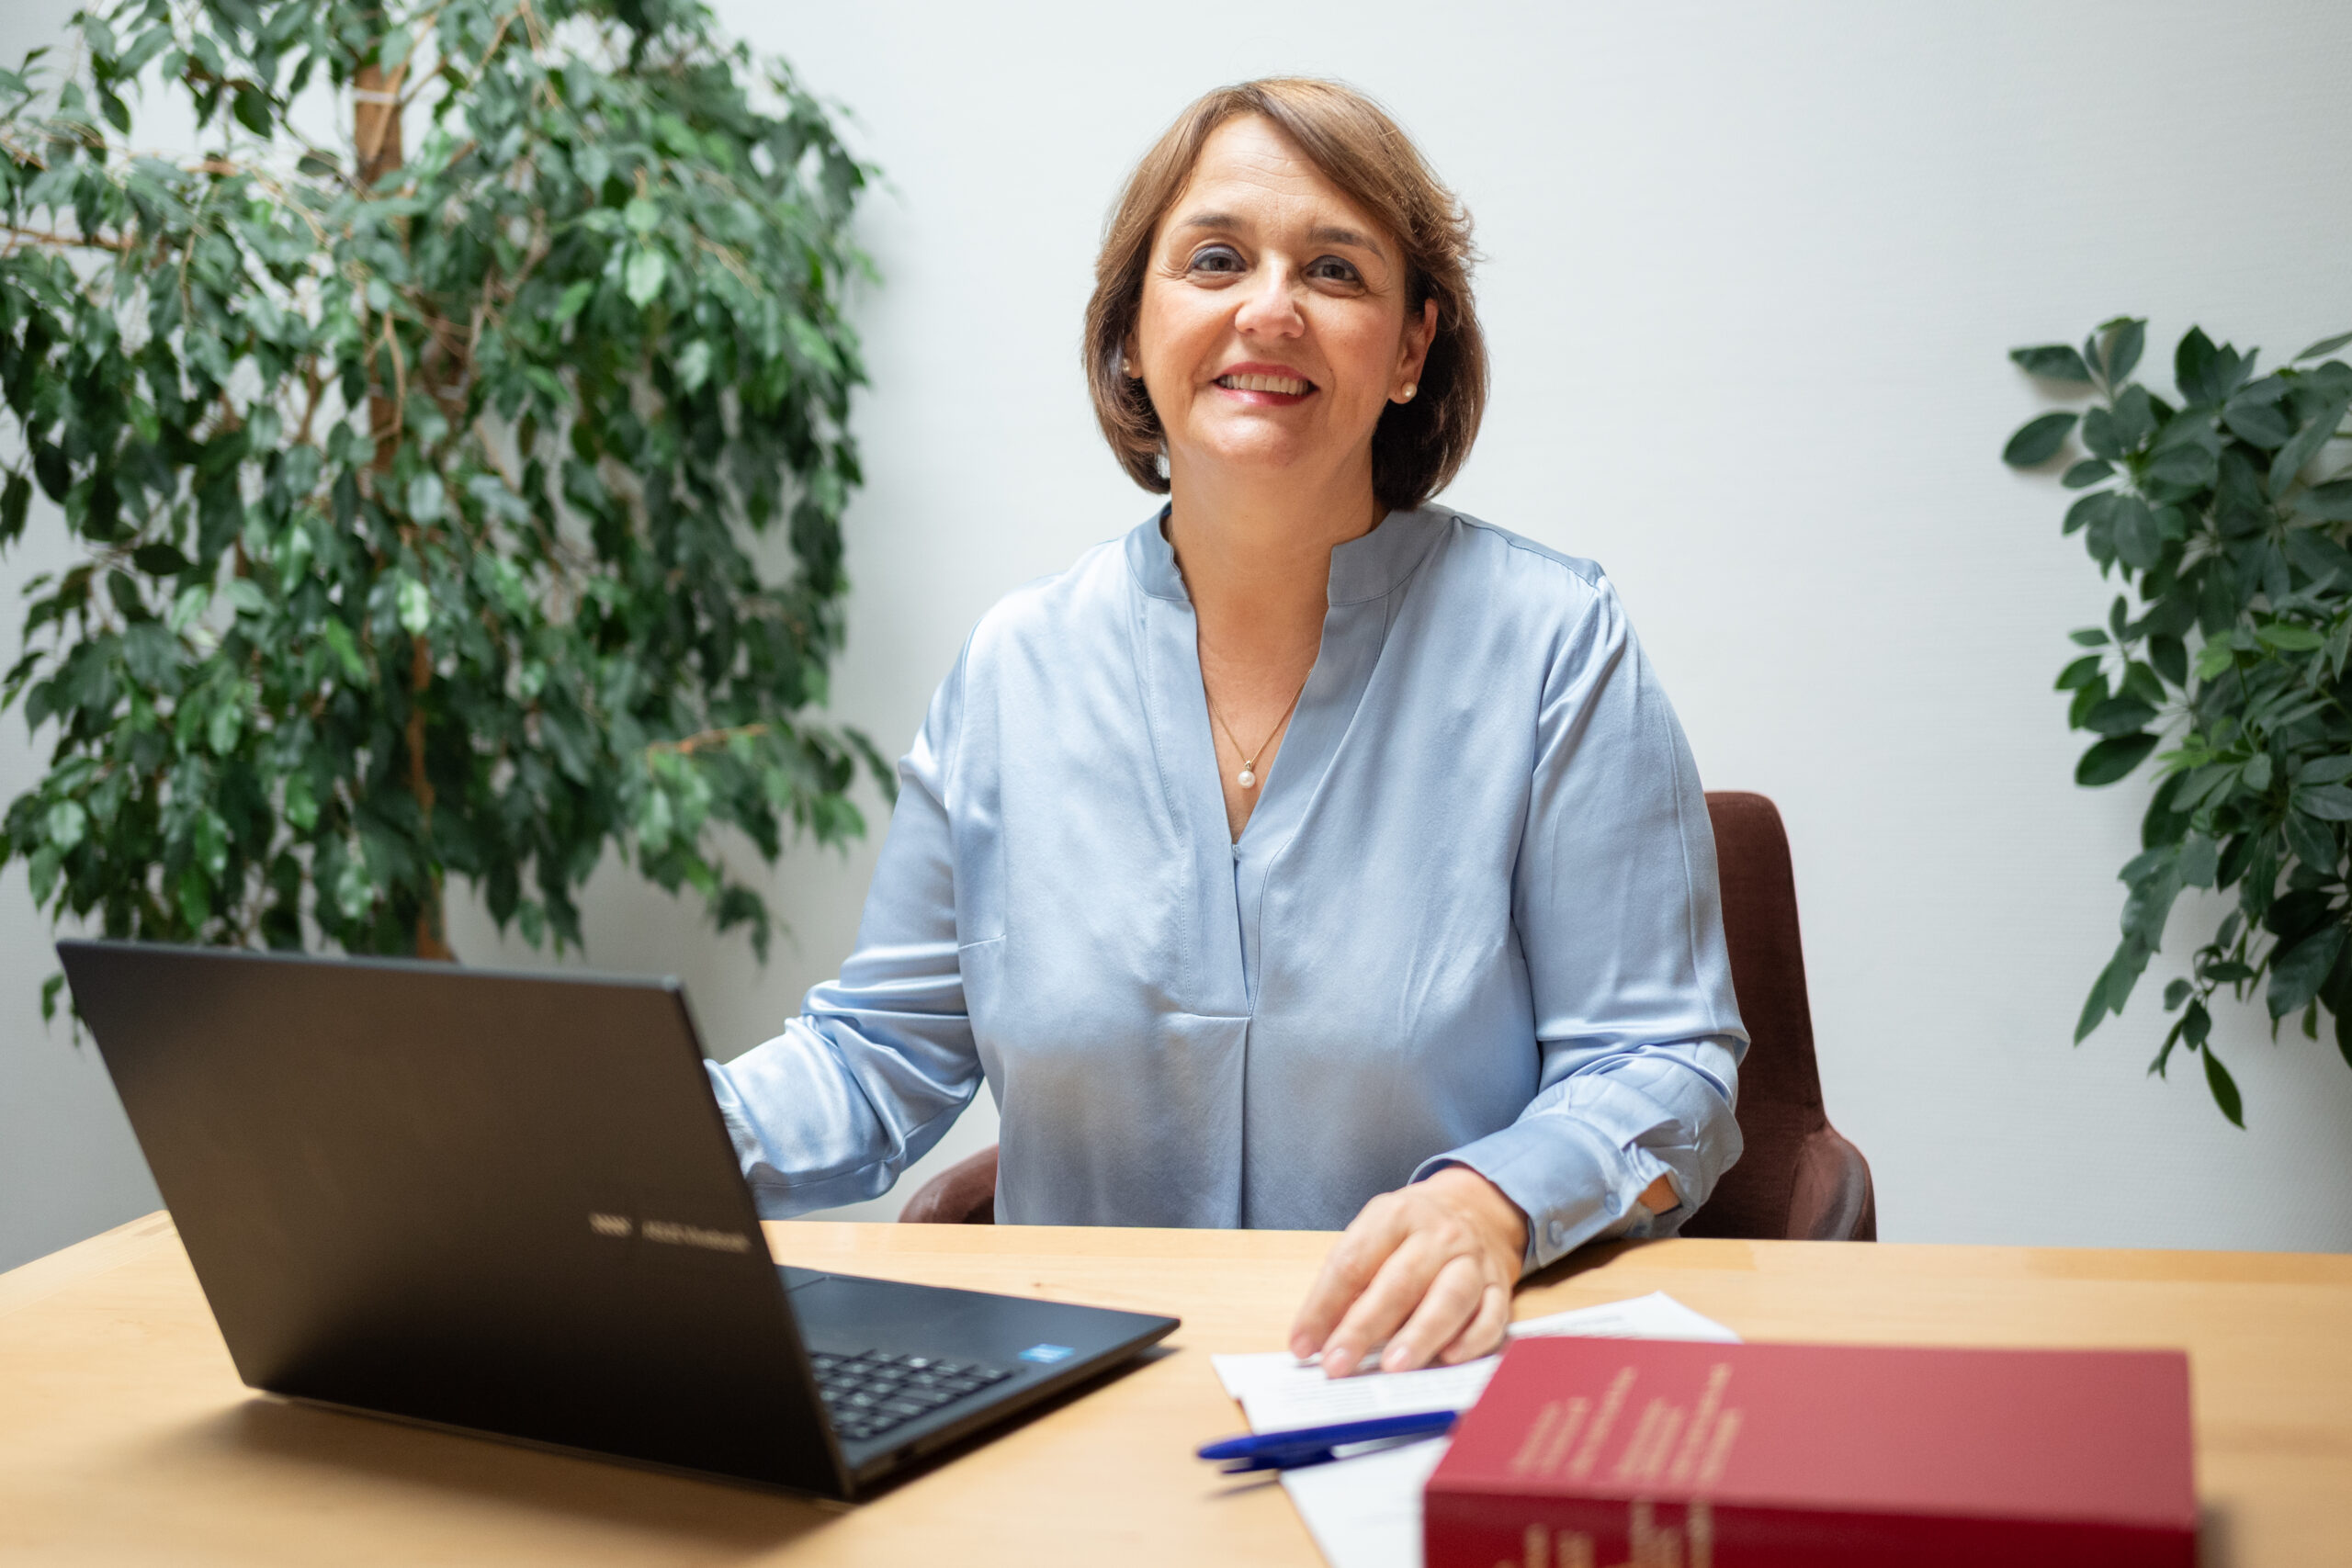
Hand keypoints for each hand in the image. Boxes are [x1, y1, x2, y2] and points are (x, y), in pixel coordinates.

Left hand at [1287, 1166, 1528, 1377]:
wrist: (1477, 1208)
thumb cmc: (1411, 1231)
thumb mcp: (1375, 1233)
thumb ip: (1350, 1277)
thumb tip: (1321, 1335)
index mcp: (1395, 1216)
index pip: (1352, 1262)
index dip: (1323, 1306)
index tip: (1303, 1345)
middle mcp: (1438, 1235)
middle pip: (1399, 1282)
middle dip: (1364, 1328)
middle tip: (1337, 1364)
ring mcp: (1473, 1260)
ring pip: (1450, 1297)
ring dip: (1420, 1334)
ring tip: (1392, 1366)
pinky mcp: (1500, 1286)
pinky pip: (1492, 1315)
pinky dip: (1472, 1339)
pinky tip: (1450, 1358)